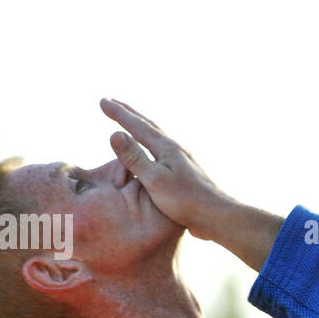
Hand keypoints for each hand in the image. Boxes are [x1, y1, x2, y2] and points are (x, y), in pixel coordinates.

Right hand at [100, 98, 235, 241]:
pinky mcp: (185, 173)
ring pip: (157, 137)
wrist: (217, 216)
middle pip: (149, 126)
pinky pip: (163, 151)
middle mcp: (176, 149)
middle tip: (112, 102)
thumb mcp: (154, 179)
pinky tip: (154, 152)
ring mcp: (182, 160)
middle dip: (129, 113)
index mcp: (167, 148)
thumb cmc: (186, 201)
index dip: (118, 113)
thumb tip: (115, 133)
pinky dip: (151, 144)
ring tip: (132, 122)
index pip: (137, 125)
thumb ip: (134, 157)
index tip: (102, 101)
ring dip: (141, 127)